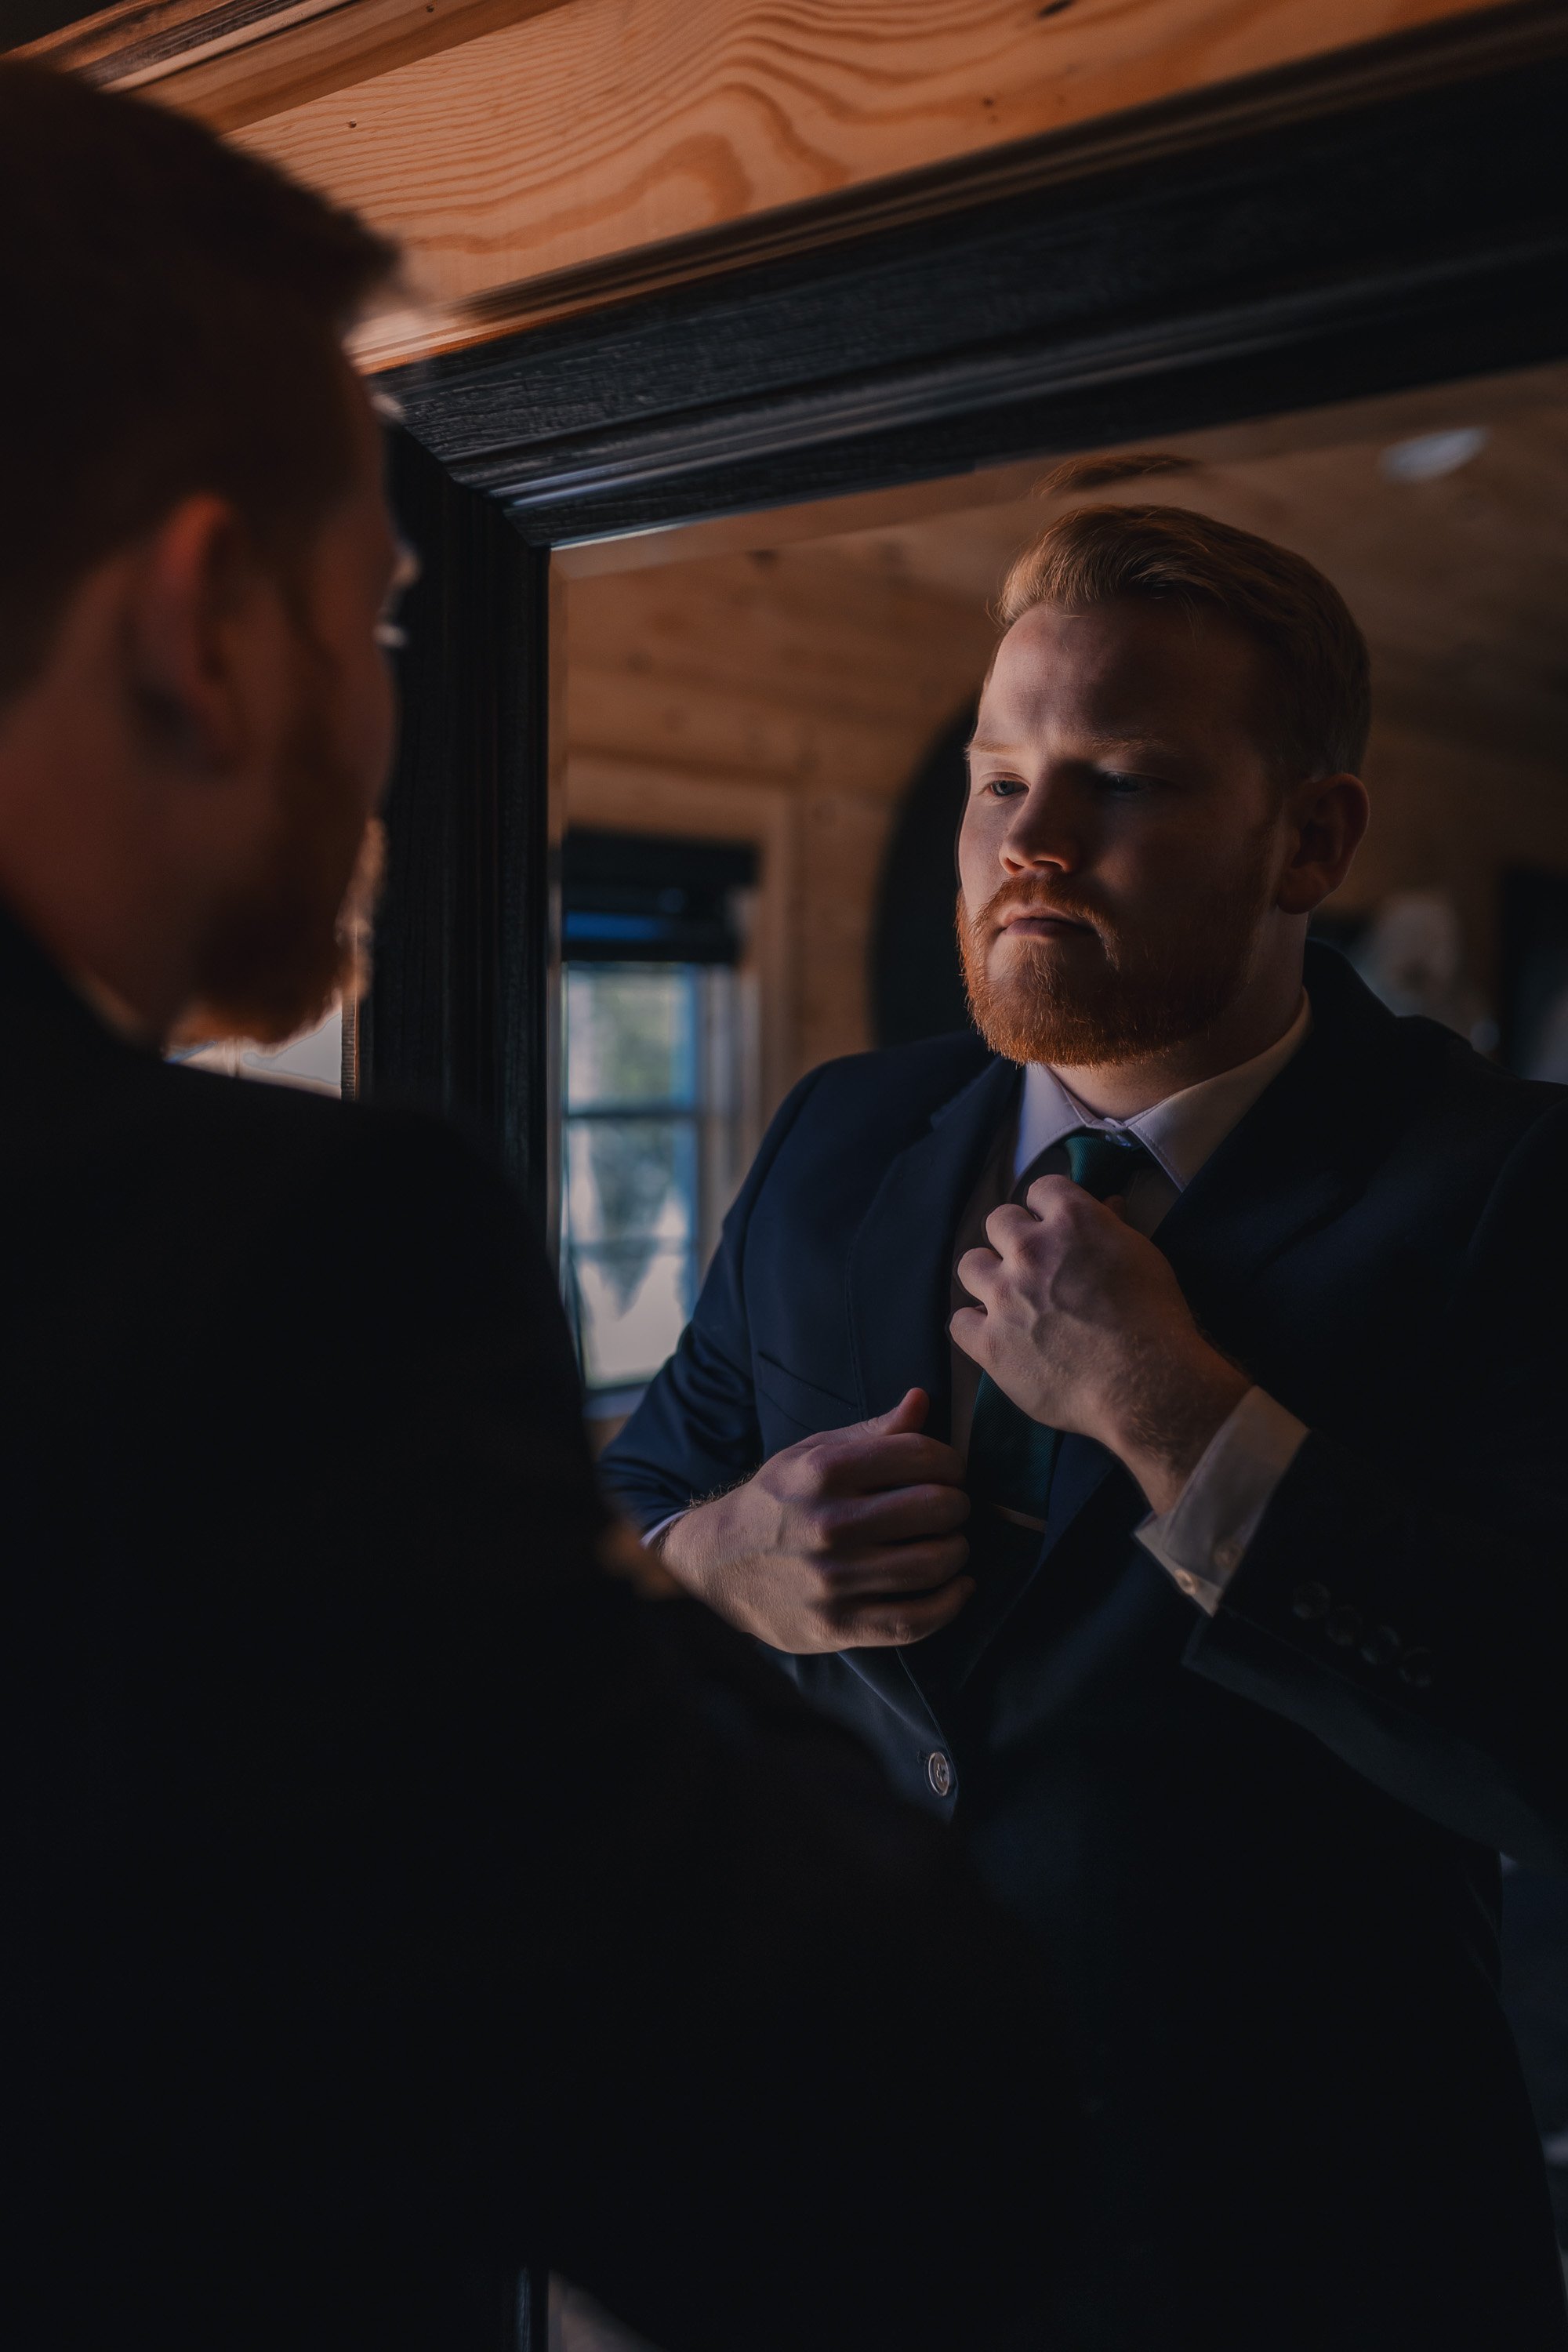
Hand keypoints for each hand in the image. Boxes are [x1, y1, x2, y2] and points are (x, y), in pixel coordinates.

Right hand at [657, 1388, 972, 1653]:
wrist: (716, 1564)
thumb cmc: (776, 1503)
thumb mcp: (811, 1454)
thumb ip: (871, 1432)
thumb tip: (922, 1401)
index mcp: (824, 1472)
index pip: (920, 1455)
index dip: (950, 1461)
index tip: (950, 1471)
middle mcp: (829, 1524)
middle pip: (936, 1509)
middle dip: (958, 1505)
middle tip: (953, 1508)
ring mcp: (833, 1580)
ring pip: (933, 1564)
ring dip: (957, 1551)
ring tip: (951, 1544)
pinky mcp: (837, 1626)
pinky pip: (915, 1620)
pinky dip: (950, 1604)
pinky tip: (959, 1588)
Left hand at [951, 1178, 1248, 1513]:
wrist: (1144, 1384)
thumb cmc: (1156, 1319)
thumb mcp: (1142, 1258)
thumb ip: (1113, 1228)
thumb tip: (1107, 1204)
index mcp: (1072, 1221)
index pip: (1041, 1189)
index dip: (1048, 1209)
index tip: (1055, 1228)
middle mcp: (1029, 1250)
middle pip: (998, 1221)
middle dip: (1014, 1238)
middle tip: (1033, 1265)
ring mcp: (1004, 1296)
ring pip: (970, 1265)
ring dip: (988, 1276)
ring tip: (1008, 1297)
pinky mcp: (989, 1342)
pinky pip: (959, 1322)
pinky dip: (976, 1327)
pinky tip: (996, 1336)